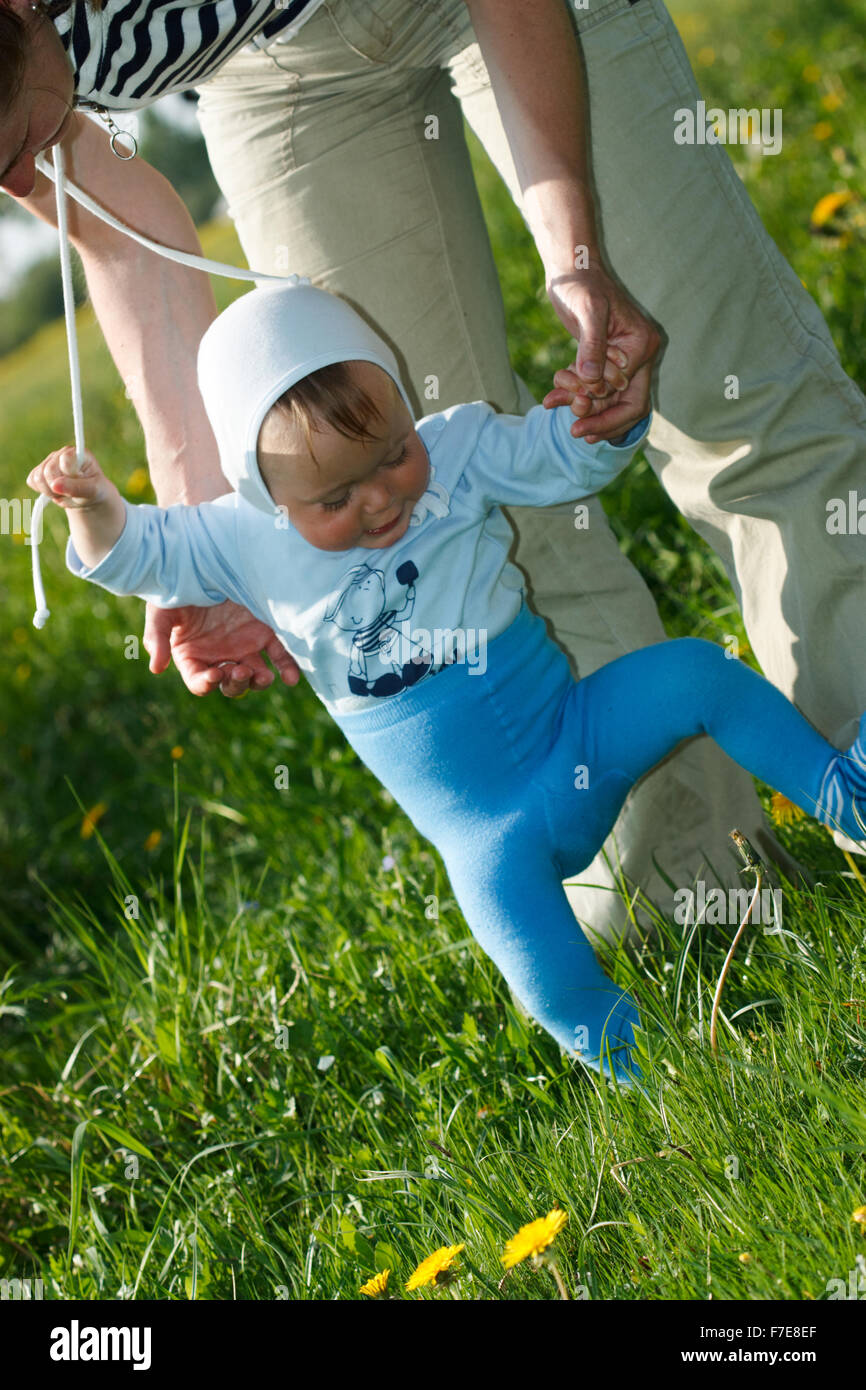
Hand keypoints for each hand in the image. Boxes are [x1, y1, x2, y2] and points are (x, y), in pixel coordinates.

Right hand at [27, 445, 114, 509]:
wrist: (87, 497)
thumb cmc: (94, 491)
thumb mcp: (93, 491)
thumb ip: (77, 487)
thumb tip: (55, 485)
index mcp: (78, 453)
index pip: (66, 460)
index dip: (70, 475)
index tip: (79, 482)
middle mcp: (61, 454)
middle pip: (49, 470)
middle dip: (59, 487)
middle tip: (70, 493)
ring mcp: (49, 461)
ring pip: (37, 476)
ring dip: (49, 491)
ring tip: (63, 493)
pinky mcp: (39, 470)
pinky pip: (31, 480)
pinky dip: (41, 490)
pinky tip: (54, 491)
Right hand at [143, 599, 301, 697]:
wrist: (206, 558)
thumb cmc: (178, 585)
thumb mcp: (162, 609)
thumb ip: (157, 637)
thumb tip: (156, 669)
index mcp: (193, 655)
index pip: (199, 681)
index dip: (207, 683)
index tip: (215, 674)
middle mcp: (220, 655)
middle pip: (230, 683)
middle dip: (237, 682)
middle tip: (242, 670)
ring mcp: (245, 646)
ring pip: (255, 676)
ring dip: (260, 681)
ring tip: (264, 676)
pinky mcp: (266, 634)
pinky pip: (279, 656)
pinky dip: (287, 668)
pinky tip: (290, 677)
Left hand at [543, 264, 660, 443]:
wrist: (570, 270)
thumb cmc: (580, 283)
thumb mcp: (587, 310)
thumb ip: (591, 345)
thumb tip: (592, 381)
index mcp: (642, 344)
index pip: (630, 394)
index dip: (604, 406)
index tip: (575, 407)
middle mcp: (638, 354)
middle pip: (627, 405)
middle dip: (600, 418)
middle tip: (574, 432)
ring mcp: (623, 359)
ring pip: (608, 400)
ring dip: (581, 405)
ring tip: (553, 401)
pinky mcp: (605, 360)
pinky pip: (595, 389)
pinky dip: (575, 394)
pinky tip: (552, 397)